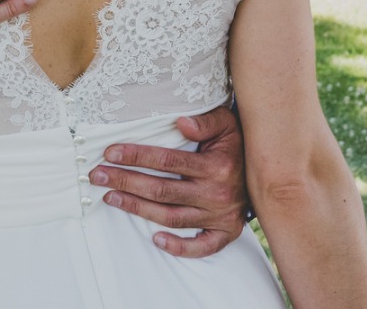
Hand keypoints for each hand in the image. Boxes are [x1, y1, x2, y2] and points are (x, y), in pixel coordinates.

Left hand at [90, 105, 247, 258]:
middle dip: (125, 181)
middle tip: (98, 175)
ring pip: (171, 216)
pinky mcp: (226, 232)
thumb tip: (180, 122)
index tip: (110, 152)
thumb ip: (205, 121)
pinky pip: (201, 247)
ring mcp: (220, 216)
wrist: (268, 171)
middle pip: (161, 190)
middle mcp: (216, 193)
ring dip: (137, 209)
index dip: (136, 157)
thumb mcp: (226, 124)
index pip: (167, 161)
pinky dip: (179, 247)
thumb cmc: (237, 143)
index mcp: (216, 165)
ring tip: (111, 198)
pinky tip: (155, 239)